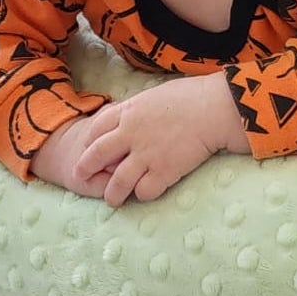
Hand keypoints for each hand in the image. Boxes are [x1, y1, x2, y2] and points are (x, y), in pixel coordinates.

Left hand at [29, 73, 242, 206]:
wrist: (215, 109)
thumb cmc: (192, 96)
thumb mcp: (155, 94)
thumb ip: (138, 108)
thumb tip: (132, 116)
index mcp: (128, 112)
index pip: (96, 129)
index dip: (88, 142)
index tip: (87, 150)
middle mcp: (131, 135)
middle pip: (97, 156)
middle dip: (85, 168)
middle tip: (81, 177)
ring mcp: (146, 155)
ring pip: (117, 182)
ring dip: (111, 194)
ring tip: (112, 200)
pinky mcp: (164, 171)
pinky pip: (144, 192)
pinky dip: (142, 195)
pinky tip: (146, 193)